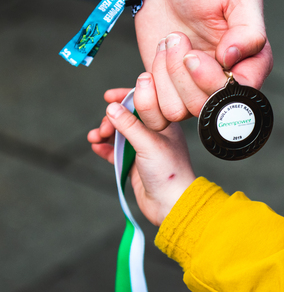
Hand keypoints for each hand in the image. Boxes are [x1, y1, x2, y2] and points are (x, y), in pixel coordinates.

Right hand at [88, 76, 195, 225]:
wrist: (172, 204)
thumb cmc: (169, 172)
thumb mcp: (148, 143)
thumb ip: (129, 125)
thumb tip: (111, 107)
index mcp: (165, 124)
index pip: (144, 103)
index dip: (126, 98)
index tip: (108, 96)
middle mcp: (155, 134)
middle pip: (128, 118)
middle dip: (112, 119)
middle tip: (103, 129)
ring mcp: (144, 149)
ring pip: (120, 134)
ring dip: (105, 133)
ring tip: (94, 138)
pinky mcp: (135, 164)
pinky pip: (116, 151)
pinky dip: (105, 148)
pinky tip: (96, 147)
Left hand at [134, 0, 272, 126]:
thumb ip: (249, 29)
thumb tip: (233, 60)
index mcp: (251, 63)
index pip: (240, 94)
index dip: (213, 81)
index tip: (193, 54)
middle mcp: (225, 82)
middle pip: (207, 106)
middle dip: (183, 74)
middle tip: (177, 38)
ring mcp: (195, 90)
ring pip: (180, 111)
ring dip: (165, 76)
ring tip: (167, 44)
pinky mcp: (169, 93)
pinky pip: (159, 118)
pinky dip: (147, 99)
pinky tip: (147, 74)